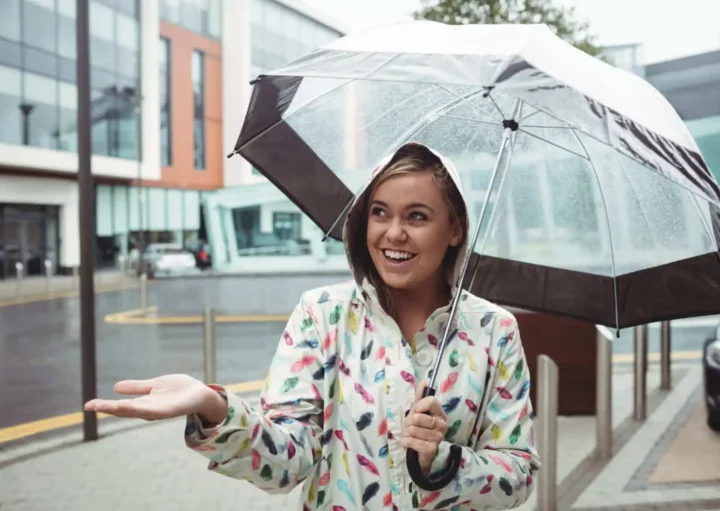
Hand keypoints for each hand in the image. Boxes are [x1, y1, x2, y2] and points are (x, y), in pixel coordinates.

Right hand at [83, 374, 227, 423]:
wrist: (202, 393)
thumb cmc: (180, 390)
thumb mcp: (154, 385)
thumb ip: (137, 388)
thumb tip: (115, 387)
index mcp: (144, 403)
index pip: (121, 405)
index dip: (105, 405)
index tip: (87, 404)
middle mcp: (150, 409)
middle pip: (126, 410)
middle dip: (108, 408)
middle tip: (90, 406)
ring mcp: (160, 411)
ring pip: (139, 412)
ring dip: (124, 410)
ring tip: (109, 407)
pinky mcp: (172, 410)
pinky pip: (156, 411)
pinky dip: (143, 410)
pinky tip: (133, 407)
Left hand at [401, 381, 447, 475]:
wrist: (418, 453)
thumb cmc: (418, 429)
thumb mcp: (417, 411)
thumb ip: (420, 396)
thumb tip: (425, 381)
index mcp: (440, 413)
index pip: (430, 401)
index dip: (418, 406)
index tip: (415, 411)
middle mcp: (442, 425)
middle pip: (418, 417)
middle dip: (408, 422)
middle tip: (410, 427)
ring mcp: (438, 438)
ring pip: (413, 429)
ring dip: (406, 433)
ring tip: (409, 435)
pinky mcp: (431, 449)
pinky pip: (412, 441)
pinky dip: (406, 442)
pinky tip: (408, 443)